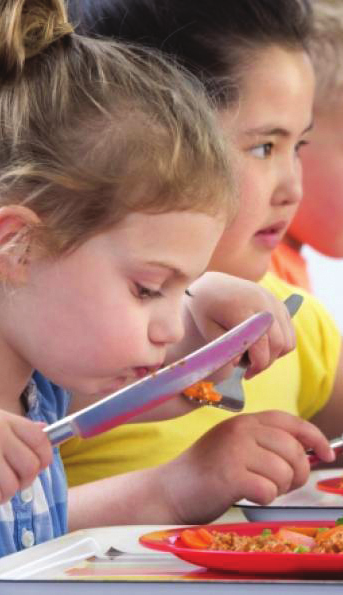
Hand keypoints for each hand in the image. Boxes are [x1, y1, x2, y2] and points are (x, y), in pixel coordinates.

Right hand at [0, 410, 52, 502]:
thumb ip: (18, 428)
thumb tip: (43, 428)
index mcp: (8, 421)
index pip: (40, 440)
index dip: (45, 457)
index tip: (39, 465)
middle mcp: (0, 436)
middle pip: (30, 466)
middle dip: (27, 479)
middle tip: (16, 480)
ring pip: (13, 485)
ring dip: (9, 493)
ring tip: (2, 488)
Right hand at [158, 410, 334, 523]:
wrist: (169, 490)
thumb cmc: (206, 472)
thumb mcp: (235, 446)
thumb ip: (265, 443)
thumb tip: (309, 452)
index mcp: (244, 421)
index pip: (291, 422)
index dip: (315, 437)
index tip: (327, 453)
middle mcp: (240, 430)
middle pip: (293, 450)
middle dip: (298, 473)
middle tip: (283, 485)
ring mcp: (234, 450)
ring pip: (284, 472)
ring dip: (279, 488)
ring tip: (259, 489)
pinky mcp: (229, 475)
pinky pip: (268, 490)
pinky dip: (263, 498)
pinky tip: (246, 495)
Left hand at [181, 272, 296, 378]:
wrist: (213, 285)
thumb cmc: (206, 309)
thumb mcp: (207, 328)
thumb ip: (224, 347)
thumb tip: (237, 363)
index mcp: (243, 308)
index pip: (261, 343)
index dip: (257, 364)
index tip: (246, 375)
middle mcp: (263, 302)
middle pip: (278, 343)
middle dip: (265, 363)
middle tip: (249, 371)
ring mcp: (274, 302)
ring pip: (288, 340)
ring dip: (274, 355)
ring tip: (254, 358)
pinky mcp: (279, 304)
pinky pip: (289, 332)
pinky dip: (279, 344)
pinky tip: (261, 347)